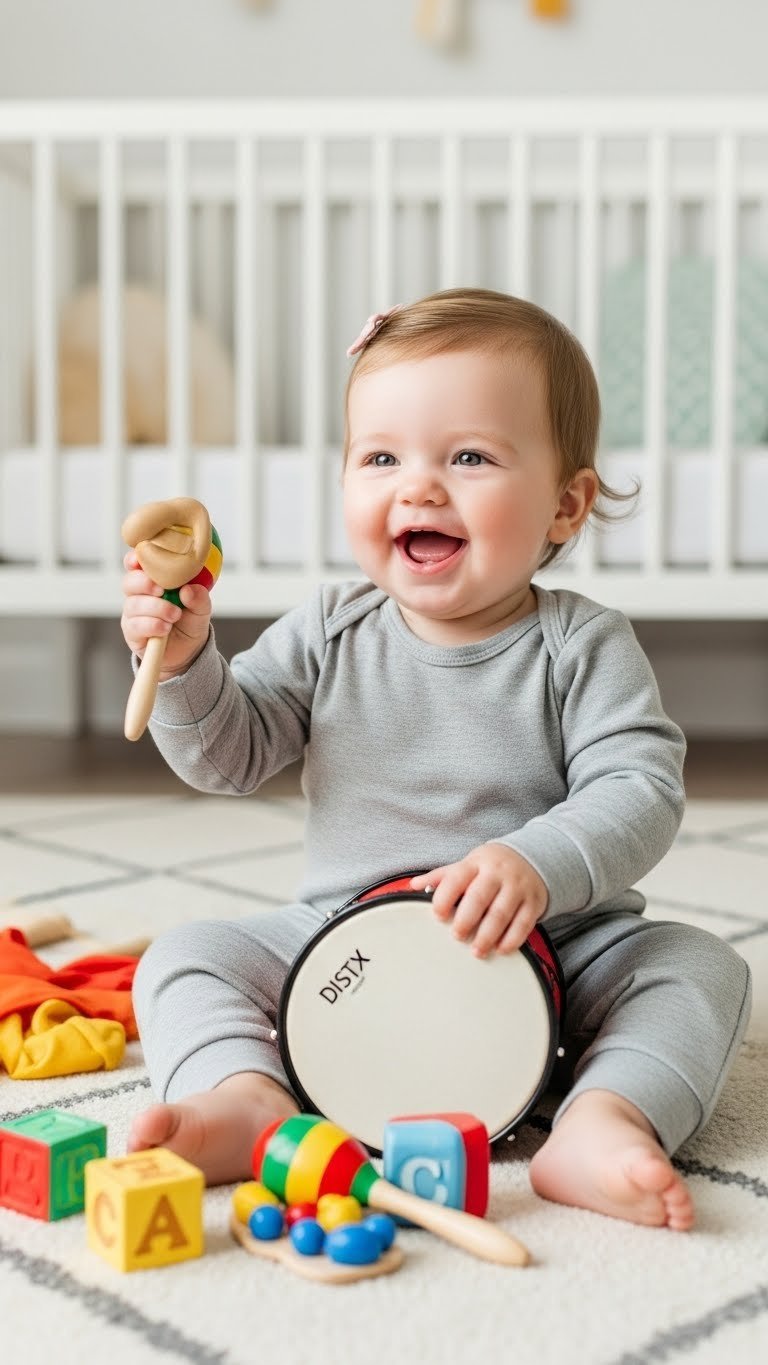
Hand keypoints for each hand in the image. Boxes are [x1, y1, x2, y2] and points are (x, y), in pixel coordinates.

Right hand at [120, 550, 211, 679]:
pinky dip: (152, 625)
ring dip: (155, 608)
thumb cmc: (190, 621)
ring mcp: (133, 613)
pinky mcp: (132, 632)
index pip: (136, 564)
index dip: (134, 559)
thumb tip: (188, 589)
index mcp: (152, 580)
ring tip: (174, 615)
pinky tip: (165, 628)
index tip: (140, 561)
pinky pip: (135, 625)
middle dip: (144, 583)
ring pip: (134, 604)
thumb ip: (199, 597)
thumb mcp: (202, 608)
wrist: (188, 650)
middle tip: (161, 590)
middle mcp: (139, 594)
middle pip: (129, 582)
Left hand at [411, 844, 547, 957]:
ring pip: (502, 913)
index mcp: (476, 863)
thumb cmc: (492, 866)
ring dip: (488, 935)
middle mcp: (497, 874)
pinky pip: (524, 923)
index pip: (457, 878)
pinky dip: (512, 939)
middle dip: (466, 919)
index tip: (438, 915)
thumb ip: (443, 876)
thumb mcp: (468, 864)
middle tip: (457, 936)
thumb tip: (413, 885)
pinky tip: (501, 949)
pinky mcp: (533, 903)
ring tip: (477, 950)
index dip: (445, 897)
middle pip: (480, 897)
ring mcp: (517, 888)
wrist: (533, 857)